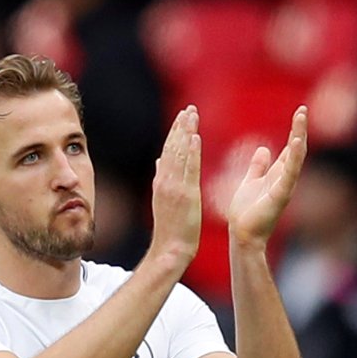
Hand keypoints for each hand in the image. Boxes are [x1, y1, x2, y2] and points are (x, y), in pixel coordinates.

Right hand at [149, 105, 202, 268]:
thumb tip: (160, 161)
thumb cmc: (170, 229)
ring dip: (186, 133)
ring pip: (180, 154)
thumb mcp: (162, 200)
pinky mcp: (186, 195)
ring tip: (192, 115)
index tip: (182, 116)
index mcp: (161, 182)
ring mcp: (175, 187)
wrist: (171, 248)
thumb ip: (162, 178)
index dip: (175, 133)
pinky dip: (192, 152)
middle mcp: (166, 181)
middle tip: (189, 108)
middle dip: (181, 127)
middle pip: (173, 148)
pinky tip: (195, 137)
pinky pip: (189, 169)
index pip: (168, 152)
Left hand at [227, 106, 307, 250]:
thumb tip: (264, 149)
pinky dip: (293, 157)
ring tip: (301, 117)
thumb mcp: (250, 182)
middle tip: (303, 109)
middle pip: (296, 149)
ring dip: (299, 136)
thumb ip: (258, 167)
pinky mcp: (281, 195)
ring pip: (296, 158)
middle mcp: (284, 179)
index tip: (300, 112)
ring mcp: (285, 186)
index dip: (295, 131)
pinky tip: (296, 141)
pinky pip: (290, 173)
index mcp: (276, 175)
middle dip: (300, 129)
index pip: (288, 148)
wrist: (242, 235)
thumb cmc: (246, 212)